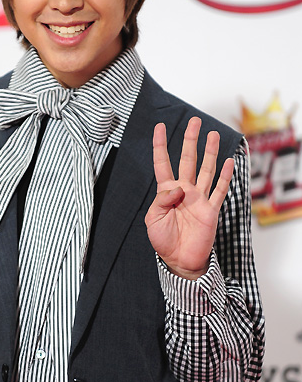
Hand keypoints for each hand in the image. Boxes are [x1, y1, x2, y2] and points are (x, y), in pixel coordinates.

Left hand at [144, 117, 234, 279]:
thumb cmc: (163, 240)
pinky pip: (219, 190)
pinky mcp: (211, 210)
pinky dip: (225, 176)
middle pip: (188, 160)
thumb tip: (178, 188)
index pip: (162, 163)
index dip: (160, 145)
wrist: (180, 261)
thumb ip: (162, 200)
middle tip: (194, 121)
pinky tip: (228, 162)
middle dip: (190, 140)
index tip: (159, 127)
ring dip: (210, 152)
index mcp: (166, 191)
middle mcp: (184, 191)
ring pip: (206, 170)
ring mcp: (199, 199)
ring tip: (213, 134)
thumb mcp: (153, 219)